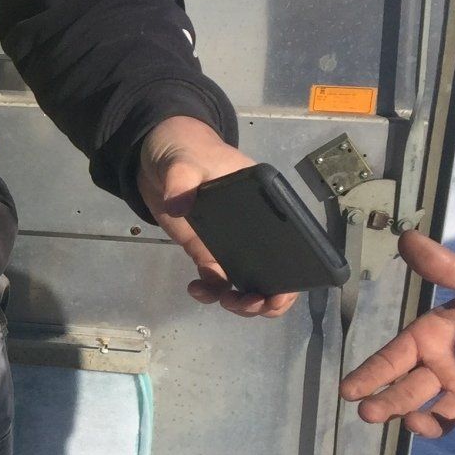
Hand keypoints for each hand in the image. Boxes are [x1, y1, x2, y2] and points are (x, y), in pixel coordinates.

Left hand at [137, 116, 296, 317]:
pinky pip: (216, 281)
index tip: (282, 290)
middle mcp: (254, 230)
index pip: (292, 241)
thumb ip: (181, 179)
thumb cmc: (186, 151)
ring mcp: (231, 244)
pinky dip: (211, 292)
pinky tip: (195, 289)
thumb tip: (179, 205)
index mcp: (264, 205)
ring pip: (248, 283)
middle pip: (275, 272)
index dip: (295, 271)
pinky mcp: (207, 251)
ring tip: (224, 301)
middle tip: (252, 303)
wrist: (159, 159)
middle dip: (270, 297)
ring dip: (242, 301)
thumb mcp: (183, 160)